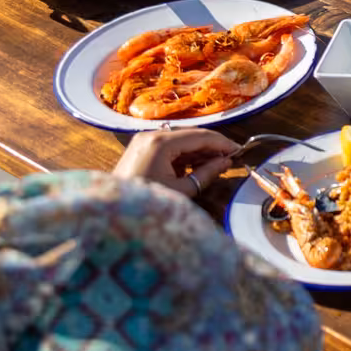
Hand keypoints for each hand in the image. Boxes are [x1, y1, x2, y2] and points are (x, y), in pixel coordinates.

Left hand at [112, 129, 236, 196]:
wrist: (111, 215)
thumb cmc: (146, 204)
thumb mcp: (181, 191)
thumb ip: (207, 174)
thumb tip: (226, 162)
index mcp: (160, 143)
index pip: (200, 136)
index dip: (223, 143)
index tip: (240, 150)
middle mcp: (151, 136)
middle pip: (191, 135)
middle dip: (212, 146)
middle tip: (231, 158)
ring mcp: (144, 141)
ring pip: (181, 140)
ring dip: (199, 151)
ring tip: (217, 165)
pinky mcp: (141, 149)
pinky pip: (169, 147)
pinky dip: (185, 155)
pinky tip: (197, 166)